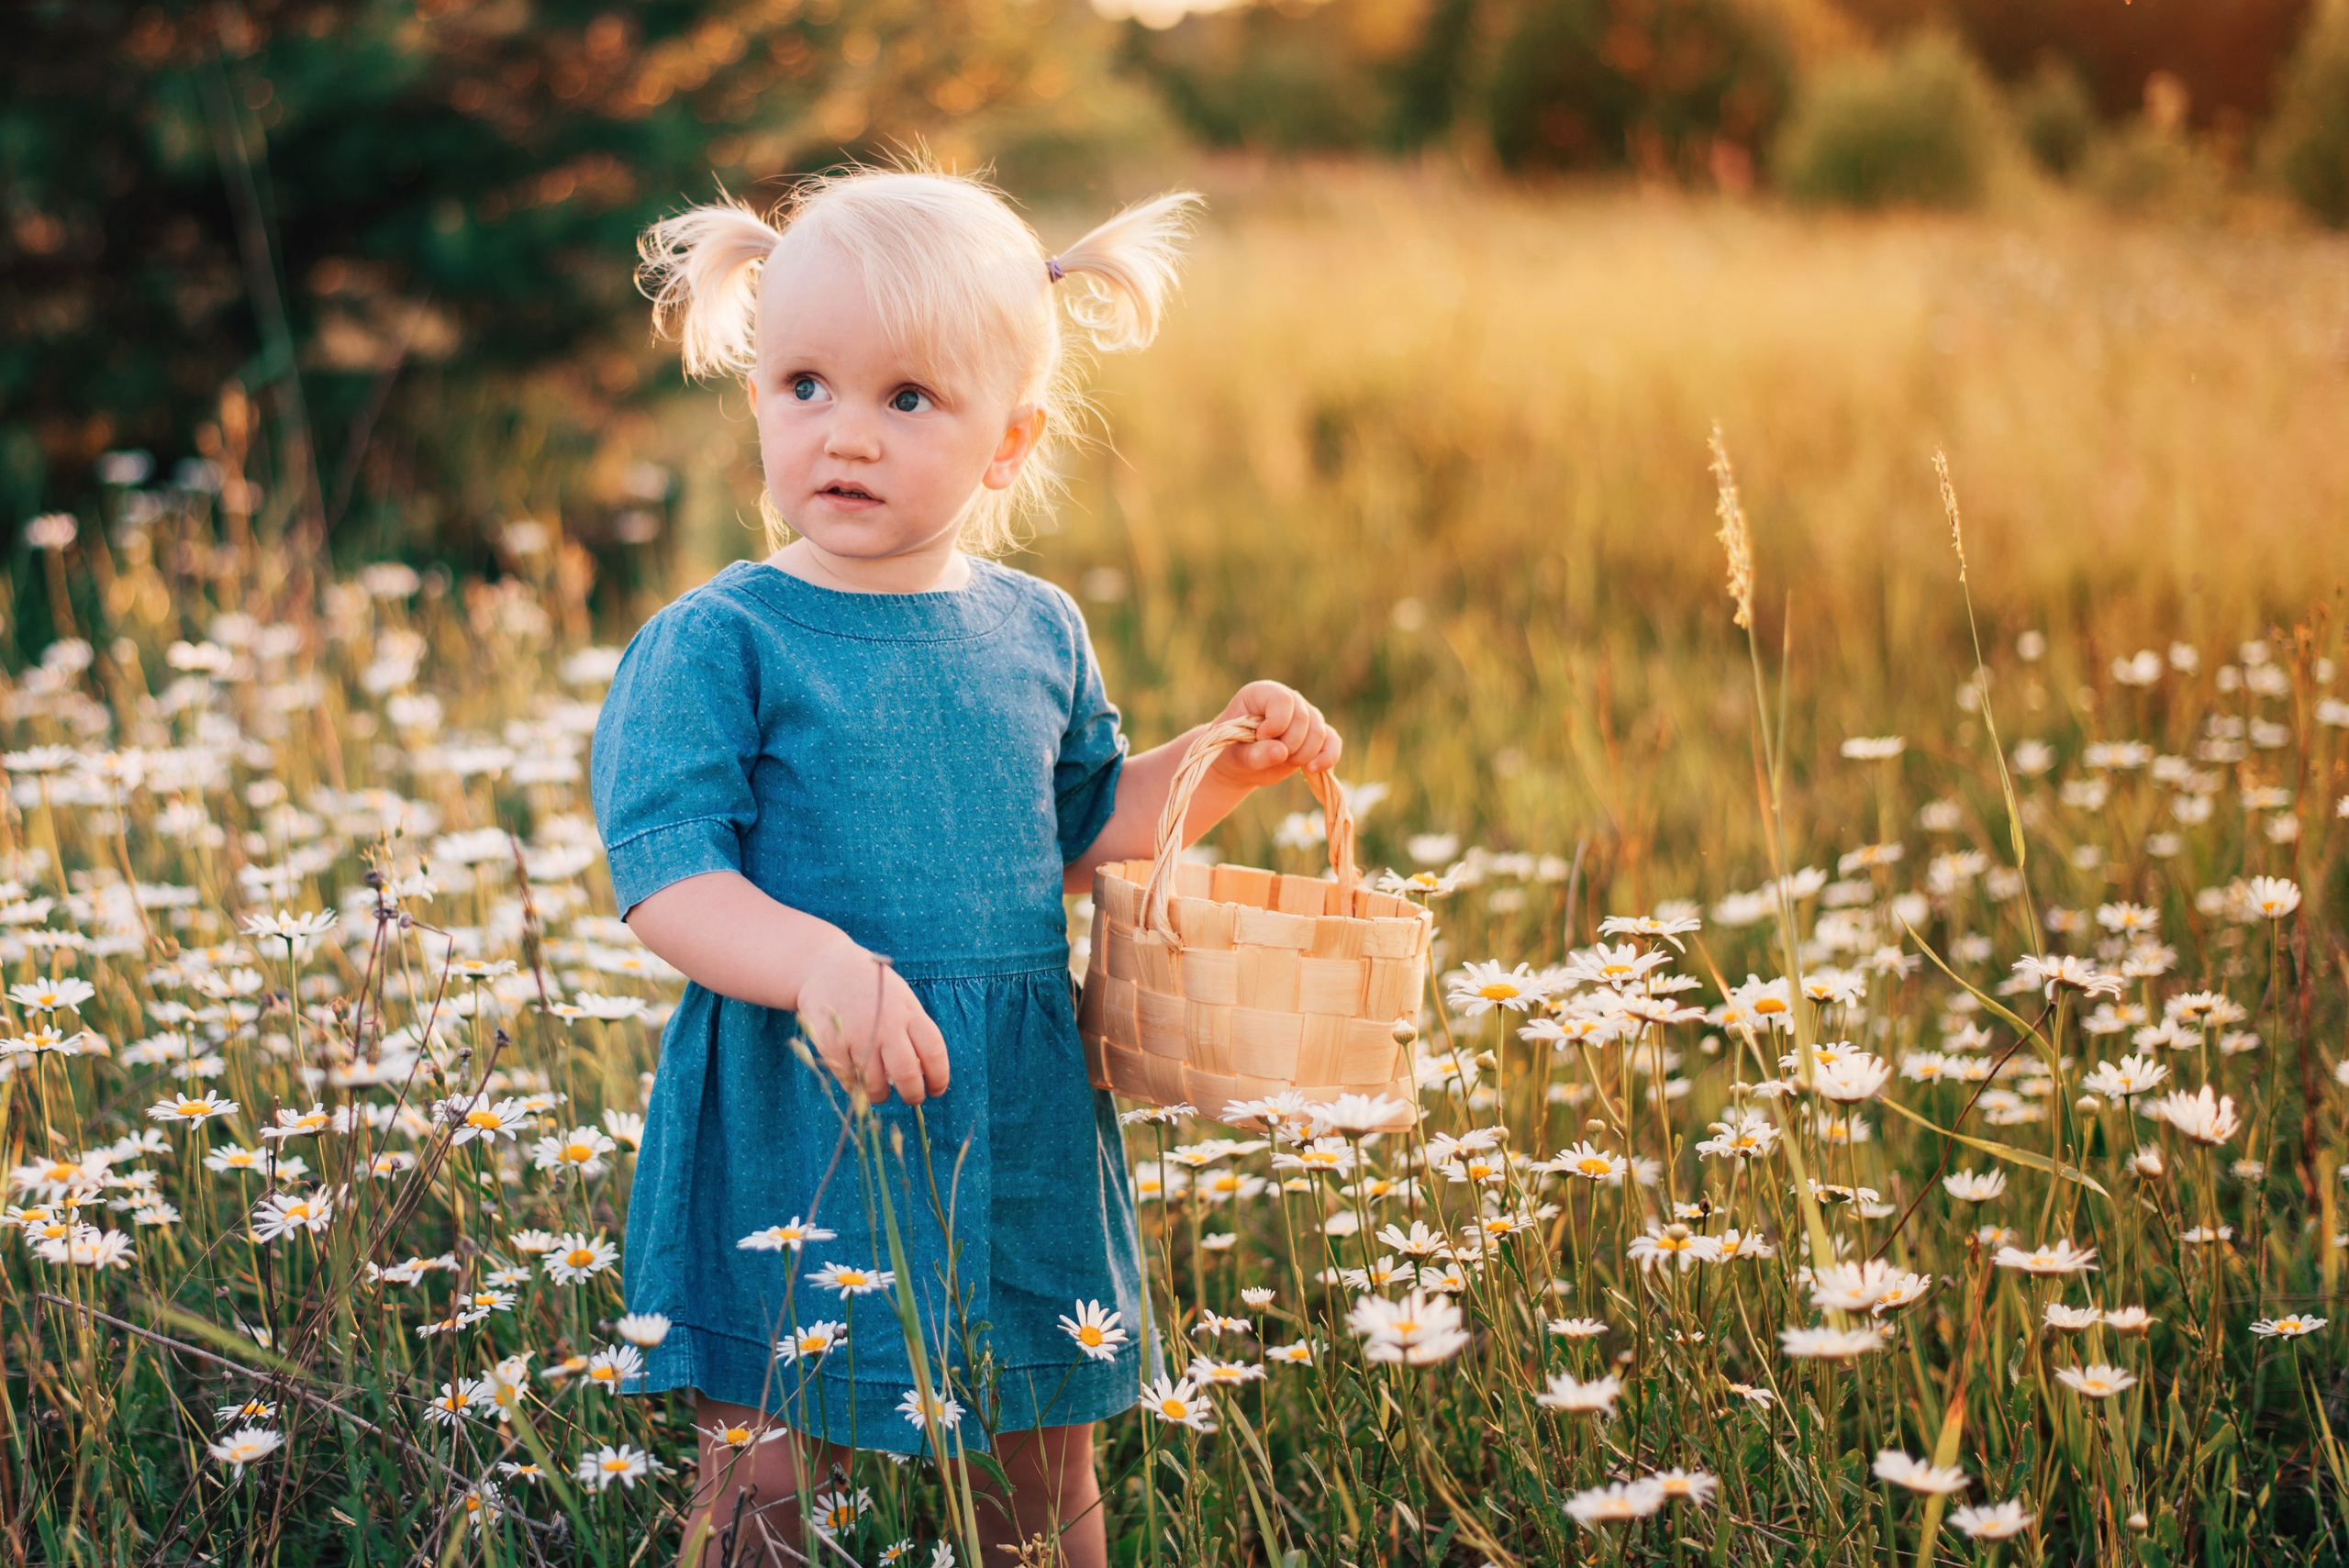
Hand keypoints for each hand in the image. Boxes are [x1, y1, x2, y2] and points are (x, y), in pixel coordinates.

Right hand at [795, 939, 950, 1105]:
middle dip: (913, 1094)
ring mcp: (858, 1034)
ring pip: (876, 1083)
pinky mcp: (833, 1043)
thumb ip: (913, 1031)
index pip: (934, 1052)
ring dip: (881, 1095)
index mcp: (909, 1012)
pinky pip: (849, 1079)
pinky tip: (858, 1081)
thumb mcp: (901, 1000)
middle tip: (912, 1098)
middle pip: (907, 1074)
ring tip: (882, 1093)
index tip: (937, 1090)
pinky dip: (855, 1086)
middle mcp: (886, 1024)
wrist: (826, 968)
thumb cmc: (873, 990)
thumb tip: (925, 1073)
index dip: (939, 1077)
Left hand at [1210, 680, 1341, 789]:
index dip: (1276, 722)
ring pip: (1319, 732)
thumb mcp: (1237, 754)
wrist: (1241, 765)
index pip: (1283, 700)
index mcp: (1263, 693)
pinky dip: (1327, 757)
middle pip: (1304, 718)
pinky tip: (1312, 769)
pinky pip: (1332, 743)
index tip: (1260, 737)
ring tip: (1285, 762)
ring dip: (1304, 754)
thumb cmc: (1233, 752)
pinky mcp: (1317, 736)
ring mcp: (1306, 717)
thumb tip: (1282, 752)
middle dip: (1290, 744)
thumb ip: (1256, 753)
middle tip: (1271, 755)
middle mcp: (1289, 700)